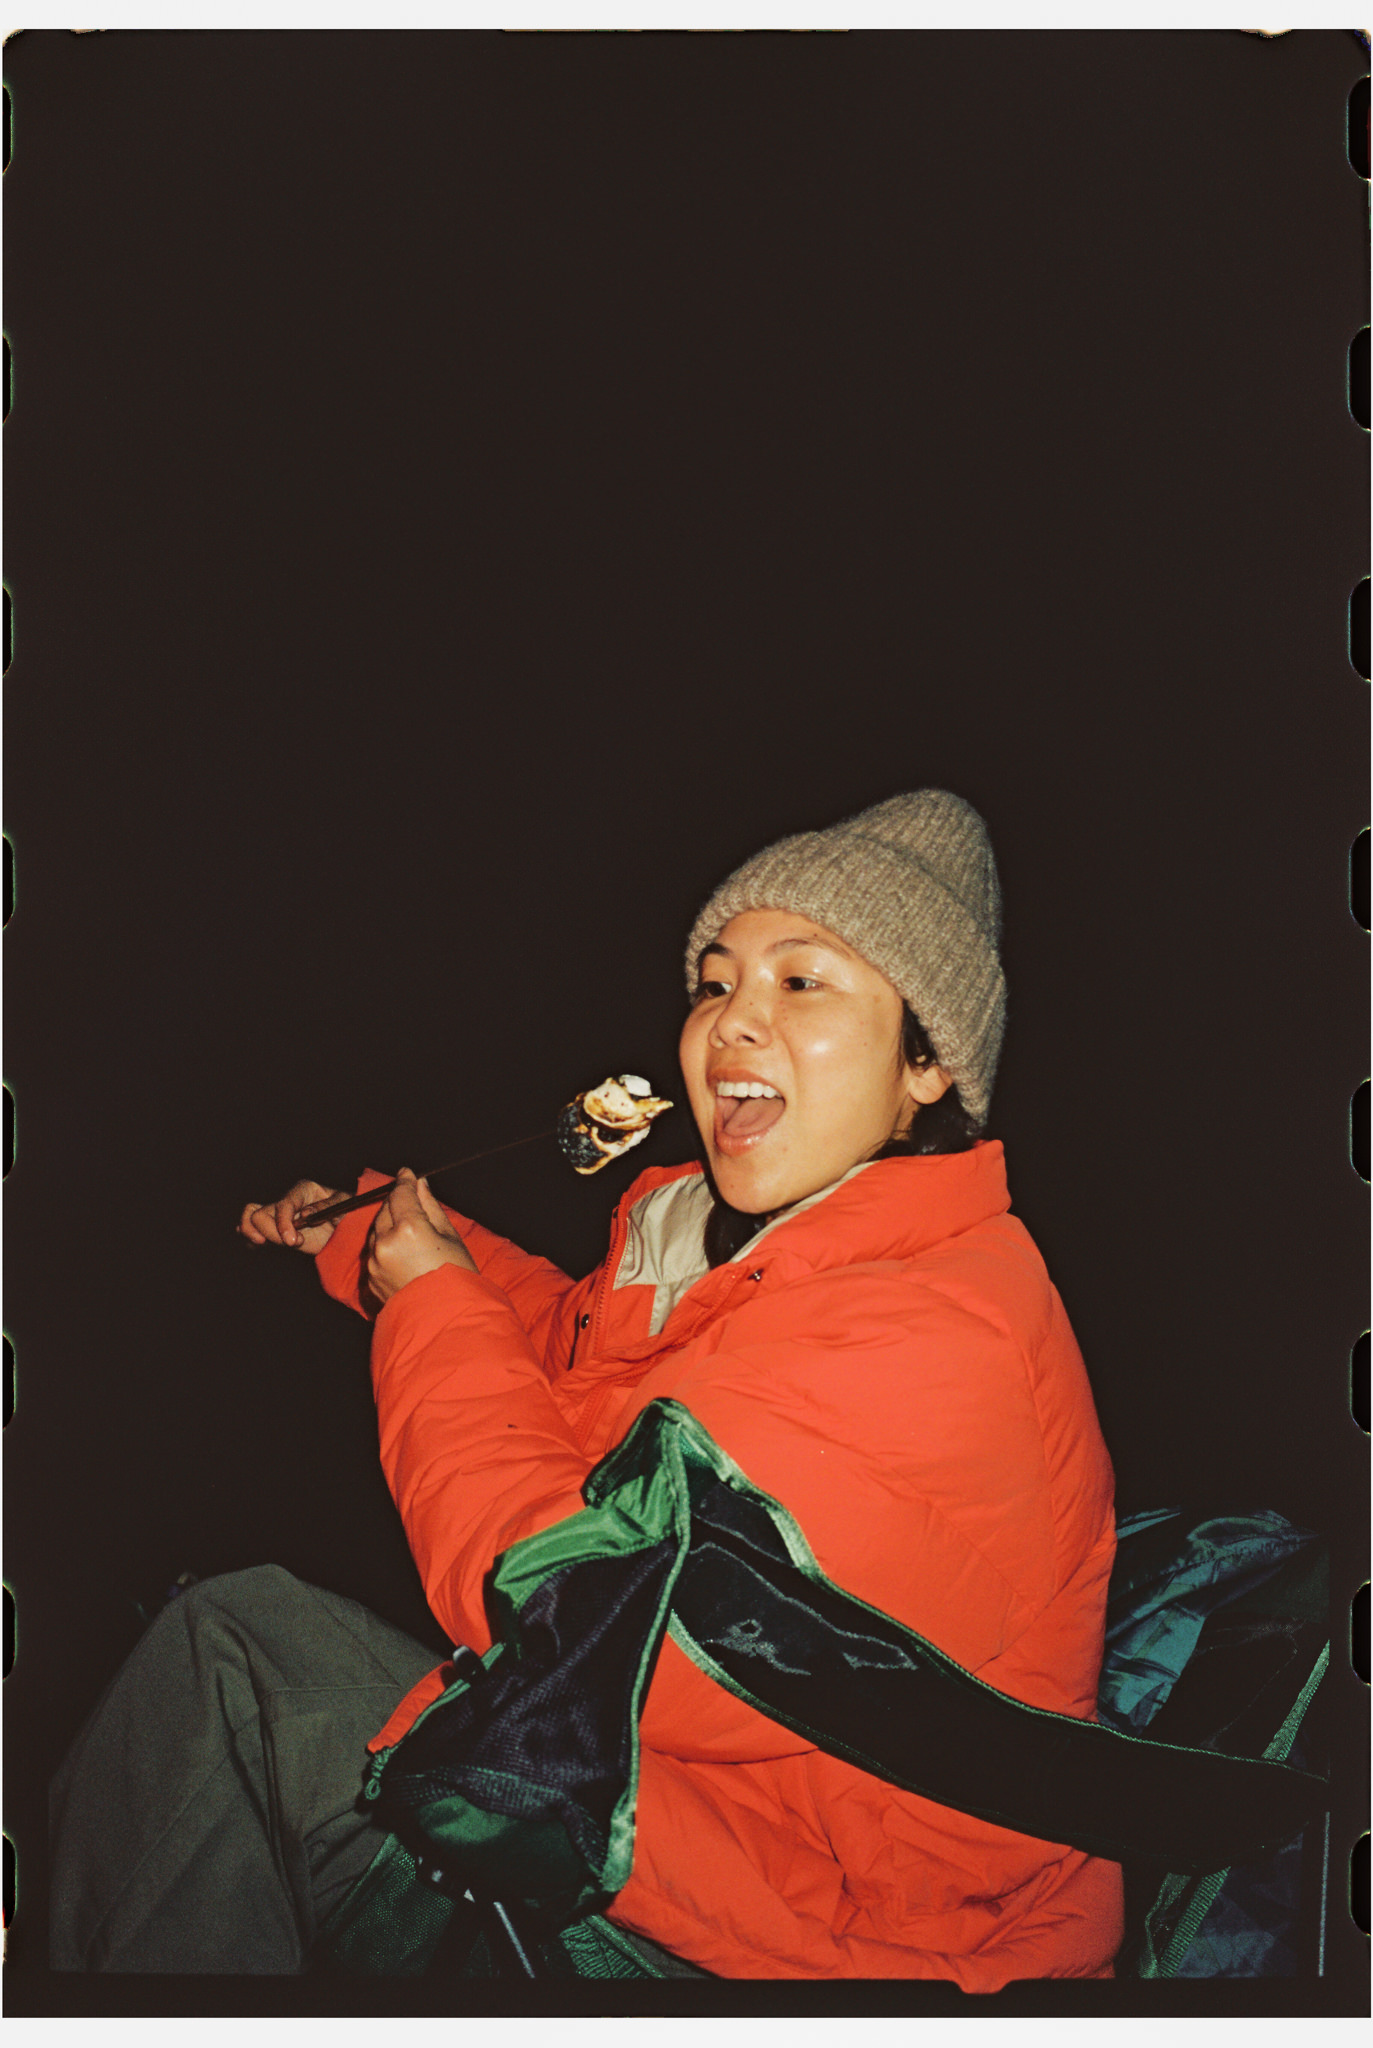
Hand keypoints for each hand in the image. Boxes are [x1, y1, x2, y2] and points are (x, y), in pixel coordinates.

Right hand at [238, 1179, 347, 1254]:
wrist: (347, 1226)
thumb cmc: (347, 1210)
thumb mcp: (345, 1205)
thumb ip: (327, 1207)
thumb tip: (304, 1215)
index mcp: (303, 1190)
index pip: (283, 1205)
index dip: (283, 1223)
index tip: (292, 1242)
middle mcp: (287, 1201)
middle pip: (260, 1214)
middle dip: (274, 1233)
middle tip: (296, 1243)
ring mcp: (278, 1215)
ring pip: (251, 1218)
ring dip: (258, 1235)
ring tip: (278, 1244)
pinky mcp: (275, 1229)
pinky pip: (251, 1228)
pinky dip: (249, 1238)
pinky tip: (258, 1245)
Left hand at [365, 1168, 476, 1304]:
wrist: (445, 1320)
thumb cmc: (456, 1279)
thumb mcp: (450, 1237)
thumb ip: (430, 1208)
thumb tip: (420, 1186)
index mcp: (409, 1228)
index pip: (401, 1194)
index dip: (404, 1181)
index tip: (407, 1174)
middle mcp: (386, 1242)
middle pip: (385, 1210)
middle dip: (396, 1203)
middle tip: (409, 1200)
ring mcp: (375, 1262)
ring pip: (377, 1231)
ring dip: (388, 1225)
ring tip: (408, 1230)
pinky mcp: (371, 1278)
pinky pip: (375, 1253)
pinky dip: (385, 1246)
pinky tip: (403, 1253)